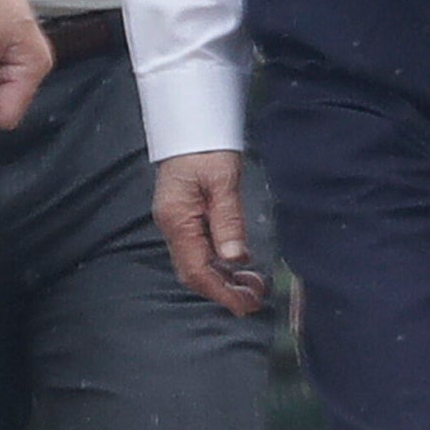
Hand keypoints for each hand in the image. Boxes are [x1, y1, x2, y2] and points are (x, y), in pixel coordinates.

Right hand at [152, 147, 269, 317]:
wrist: (191, 123)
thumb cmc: (206, 147)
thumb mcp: (223, 180)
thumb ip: (228, 219)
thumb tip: (235, 257)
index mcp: (177, 219)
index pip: (197, 269)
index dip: (221, 292)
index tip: (245, 305)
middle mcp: (173, 226)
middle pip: (194, 272)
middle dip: (224, 291)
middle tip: (256, 300)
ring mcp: (178, 223)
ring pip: (198, 264)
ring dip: (224, 280)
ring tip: (254, 286)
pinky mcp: (186, 218)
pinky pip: (201, 250)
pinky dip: (220, 265)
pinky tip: (240, 267)